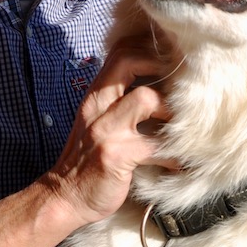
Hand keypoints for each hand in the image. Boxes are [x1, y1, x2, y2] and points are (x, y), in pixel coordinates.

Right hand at [0, 43, 175, 246]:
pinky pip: (156, 146)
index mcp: (95, 96)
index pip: (118, 53)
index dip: (147, 49)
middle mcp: (97, 106)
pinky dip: (174, 156)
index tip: (170, 61)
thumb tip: (156, 86)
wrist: (65, 196)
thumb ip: (118, 102)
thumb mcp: (97, 122)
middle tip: (179, 88)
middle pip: (128, 62)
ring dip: (171, 111)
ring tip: (180, 130)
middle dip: (160, 67)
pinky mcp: (117, 156)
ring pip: (146, 98)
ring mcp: (106, 130)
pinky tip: (178, 165)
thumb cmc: (87, 159)